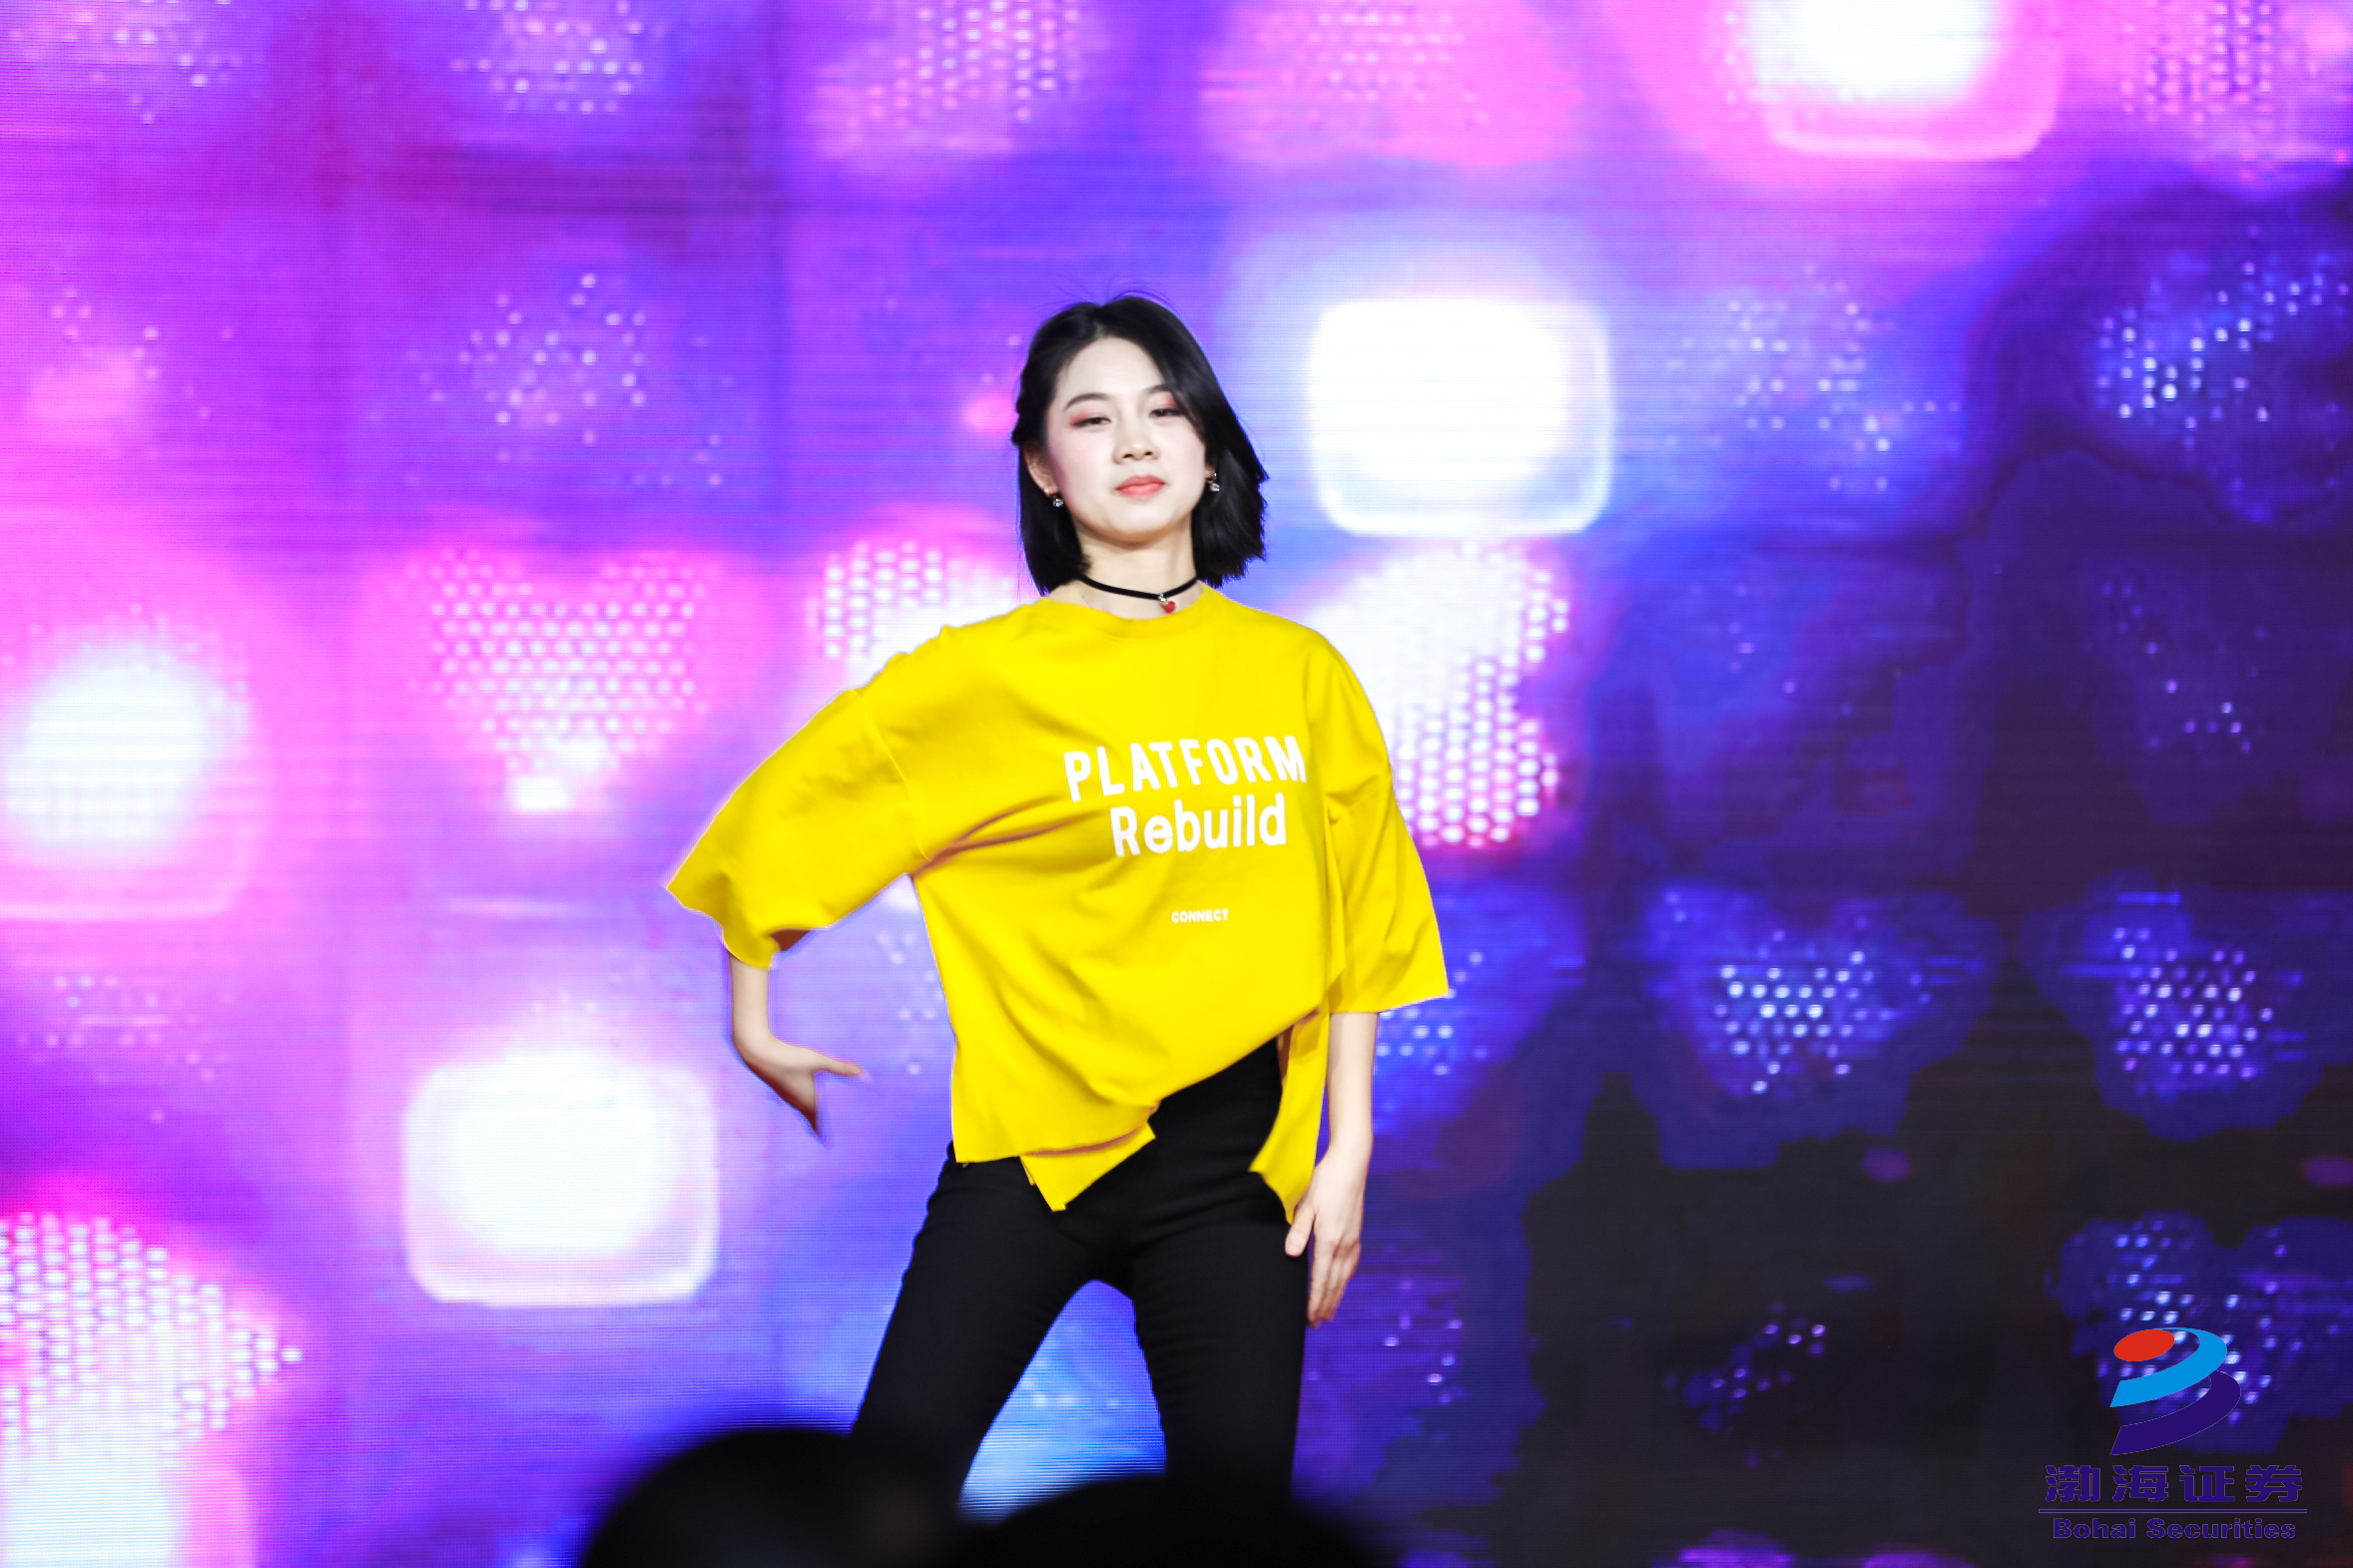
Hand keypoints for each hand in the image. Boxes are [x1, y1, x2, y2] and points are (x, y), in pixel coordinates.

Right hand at [732, 1028, 863, 1137]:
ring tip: (813, 1118)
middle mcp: (795, 1101)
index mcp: (806, 1100)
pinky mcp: (778, 1086)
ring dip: (807, 1114)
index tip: (825, 1143)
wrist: (758, 1053)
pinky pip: (791, 1101)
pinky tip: (798, 1098)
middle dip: (816, 1124)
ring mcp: (785, 1095)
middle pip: (808, 1117)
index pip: (816, 1121)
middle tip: (823, 1133)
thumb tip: (864, 1075)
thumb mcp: (818, 1061)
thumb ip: (840, 1068)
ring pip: (798, 1109)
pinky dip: (799, 1104)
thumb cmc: (790, 1058)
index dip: (821, 1132)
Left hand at [1284, 1142, 1368, 1325]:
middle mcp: (1344, 1245)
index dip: (1314, 1300)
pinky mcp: (1356, 1234)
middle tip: (1316, 1324)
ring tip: (1329, 1312)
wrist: (1351, 1166)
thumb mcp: (1306, 1205)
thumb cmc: (1325, 1182)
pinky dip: (1344, 1280)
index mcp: (1329, 1240)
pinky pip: (1351, 1265)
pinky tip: (1341, 1283)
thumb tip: (1290, 1254)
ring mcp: (1353, 1240)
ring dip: (1336, 1296)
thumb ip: (1298, 1231)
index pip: (1320, 1278)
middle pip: (1333, 1283)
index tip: (1309, 1318)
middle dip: (1325, 1305)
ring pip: (1344, 1277)